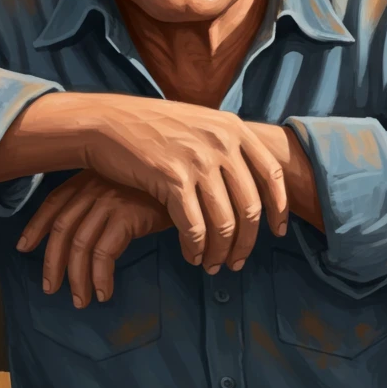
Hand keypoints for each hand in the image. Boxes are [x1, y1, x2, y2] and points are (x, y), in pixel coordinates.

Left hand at [17, 171, 171, 307]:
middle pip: (62, 228)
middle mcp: (94, 186)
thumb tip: (80, 237)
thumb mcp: (124, 189)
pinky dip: (100, 277)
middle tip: (50, 288)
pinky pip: (104, 253)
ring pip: (80, 245)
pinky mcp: (127, 215)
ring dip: (77, 278)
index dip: (36, 226)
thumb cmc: (159, 191)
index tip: (24, 247)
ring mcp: (110, 200)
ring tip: (81, 300)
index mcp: (88, 178)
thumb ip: (101, 204)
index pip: (53, 203)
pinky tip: (103, 292)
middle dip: (52, 262)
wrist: (191, 185)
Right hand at [79, 94, 287, 273]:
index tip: (277, 232)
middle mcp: (221, 143)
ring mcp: (198, 160)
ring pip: (224, 223)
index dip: (278, 208)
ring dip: (220, 252)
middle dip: (247, 242)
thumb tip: (251, 176)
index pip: (271, 174)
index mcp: (233, 128)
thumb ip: (225, 144)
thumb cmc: (152, 127)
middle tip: (237, 262)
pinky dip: (196, 248)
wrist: (108, 122)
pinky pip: (194, 227)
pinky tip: (191, 256)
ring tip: (213, 265)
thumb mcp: (199, 123)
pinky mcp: (172, 179)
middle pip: (249, 207)